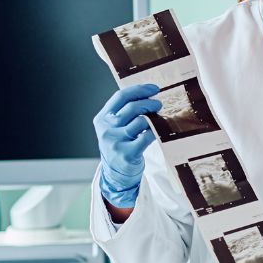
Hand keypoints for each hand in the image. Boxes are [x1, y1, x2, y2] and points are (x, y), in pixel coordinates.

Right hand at [93, 83, 161, 207]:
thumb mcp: (114, 128)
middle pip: (132, 107)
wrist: (116, 174)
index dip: (139, 90)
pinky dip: (156, 132)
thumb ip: (124, 113)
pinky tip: (160, 131)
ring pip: (141, 121)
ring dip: (154, 118)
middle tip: (159, 104)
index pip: (121, 97)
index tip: (154, 88)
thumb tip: (148, 96)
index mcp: (102, 118)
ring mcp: (116, 141)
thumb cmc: (119, 146)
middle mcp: (107, 129)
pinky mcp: (128, 153)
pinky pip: (147, 137)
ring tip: (160, 119)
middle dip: (149, 103)